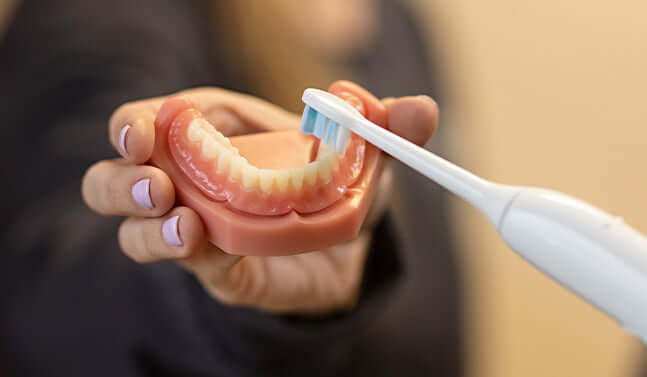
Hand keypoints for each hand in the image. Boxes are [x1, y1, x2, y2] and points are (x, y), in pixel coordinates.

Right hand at [81, 81, 437, 312]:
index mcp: (215, 133)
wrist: (346, 249)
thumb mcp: (361, 153)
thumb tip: (421, 109)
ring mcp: (197, 227)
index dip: (137, 122)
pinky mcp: (214, 268)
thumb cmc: (336, 186)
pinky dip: (186, 254)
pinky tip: (202, 242)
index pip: (154, 120)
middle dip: (122, 177)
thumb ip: (386, 128)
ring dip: (144, 224)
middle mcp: (193, 179)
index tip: (143, 130)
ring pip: (133, 227)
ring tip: (180, 219)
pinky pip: (186, 262)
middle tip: (155, 180)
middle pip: (119, 175)